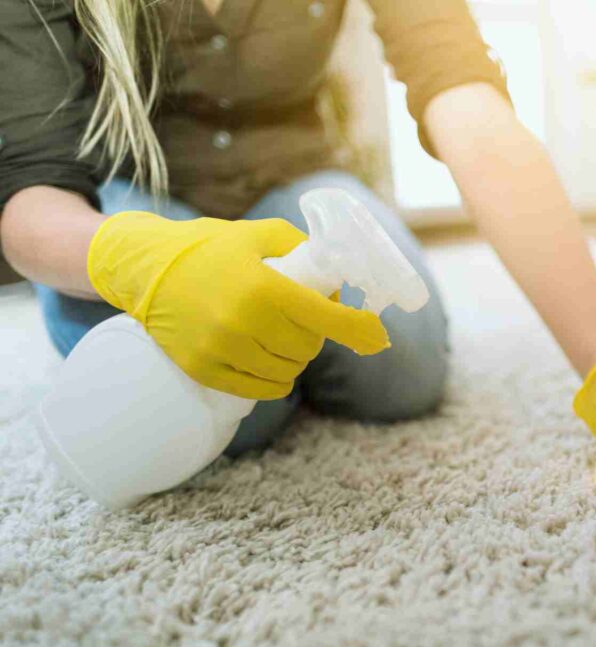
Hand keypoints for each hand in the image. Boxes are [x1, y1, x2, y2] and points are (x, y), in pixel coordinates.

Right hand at [88, 212, 389, 399]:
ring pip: (286, 372)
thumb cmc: (208, 247)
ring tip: (285, 340)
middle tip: (306, 322)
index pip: (326, 318)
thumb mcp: (259, 235)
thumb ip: (303, 249)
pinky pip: (258, 388)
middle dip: (316, 337)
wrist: (144, 267)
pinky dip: (275, 381)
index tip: (378, 337)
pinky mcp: (203, 369)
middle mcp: (244, 322)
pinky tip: (274, 366)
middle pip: (308, 348)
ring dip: (296, 360)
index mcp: (264, 287)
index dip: (359, 330)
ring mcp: (221, 349)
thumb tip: (339, 279)